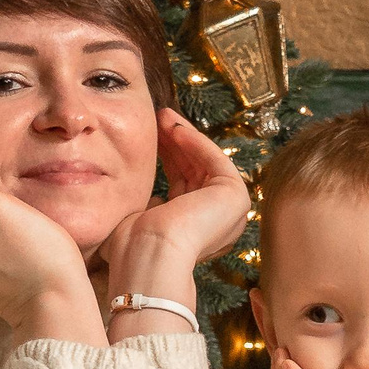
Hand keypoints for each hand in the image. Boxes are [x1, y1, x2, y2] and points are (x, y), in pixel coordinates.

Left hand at [100, 109, 253, 336]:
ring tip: (162, 114)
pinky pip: (215, 159)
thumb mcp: (137, 218)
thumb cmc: (133, 246)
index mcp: (196, 232)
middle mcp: (217, 223)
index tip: (149, 137)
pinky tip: (173, 127)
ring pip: (205, 162)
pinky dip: (195, 141)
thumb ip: (145, 205)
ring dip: (183, 136)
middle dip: (175, 143)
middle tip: (157, 117)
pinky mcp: (236, 196)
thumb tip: (139, 193)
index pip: (182, 185)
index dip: (167, 159)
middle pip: (195, 171)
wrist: (148, 253)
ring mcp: (230, 211)